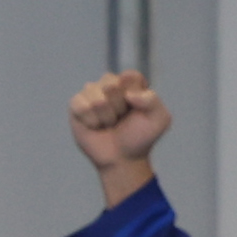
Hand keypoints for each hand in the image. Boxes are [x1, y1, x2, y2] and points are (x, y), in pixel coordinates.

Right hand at [69, 69, 169, 206]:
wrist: (123, 160)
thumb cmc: (140, 138)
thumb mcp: (159, 120)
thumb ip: (153, 100)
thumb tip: (128, 94)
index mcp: (130, 84)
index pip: (131, 76)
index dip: (135, 95)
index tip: (137, 109)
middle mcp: (110, 84)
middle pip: (112, 84)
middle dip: (120, 107)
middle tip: (121, 119)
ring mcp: (91, 93)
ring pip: (98, 98)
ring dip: (107, 117)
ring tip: (109, 125)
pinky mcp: (76, 104)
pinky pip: (82, 106)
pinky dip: (92, 121)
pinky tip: (95, 126)